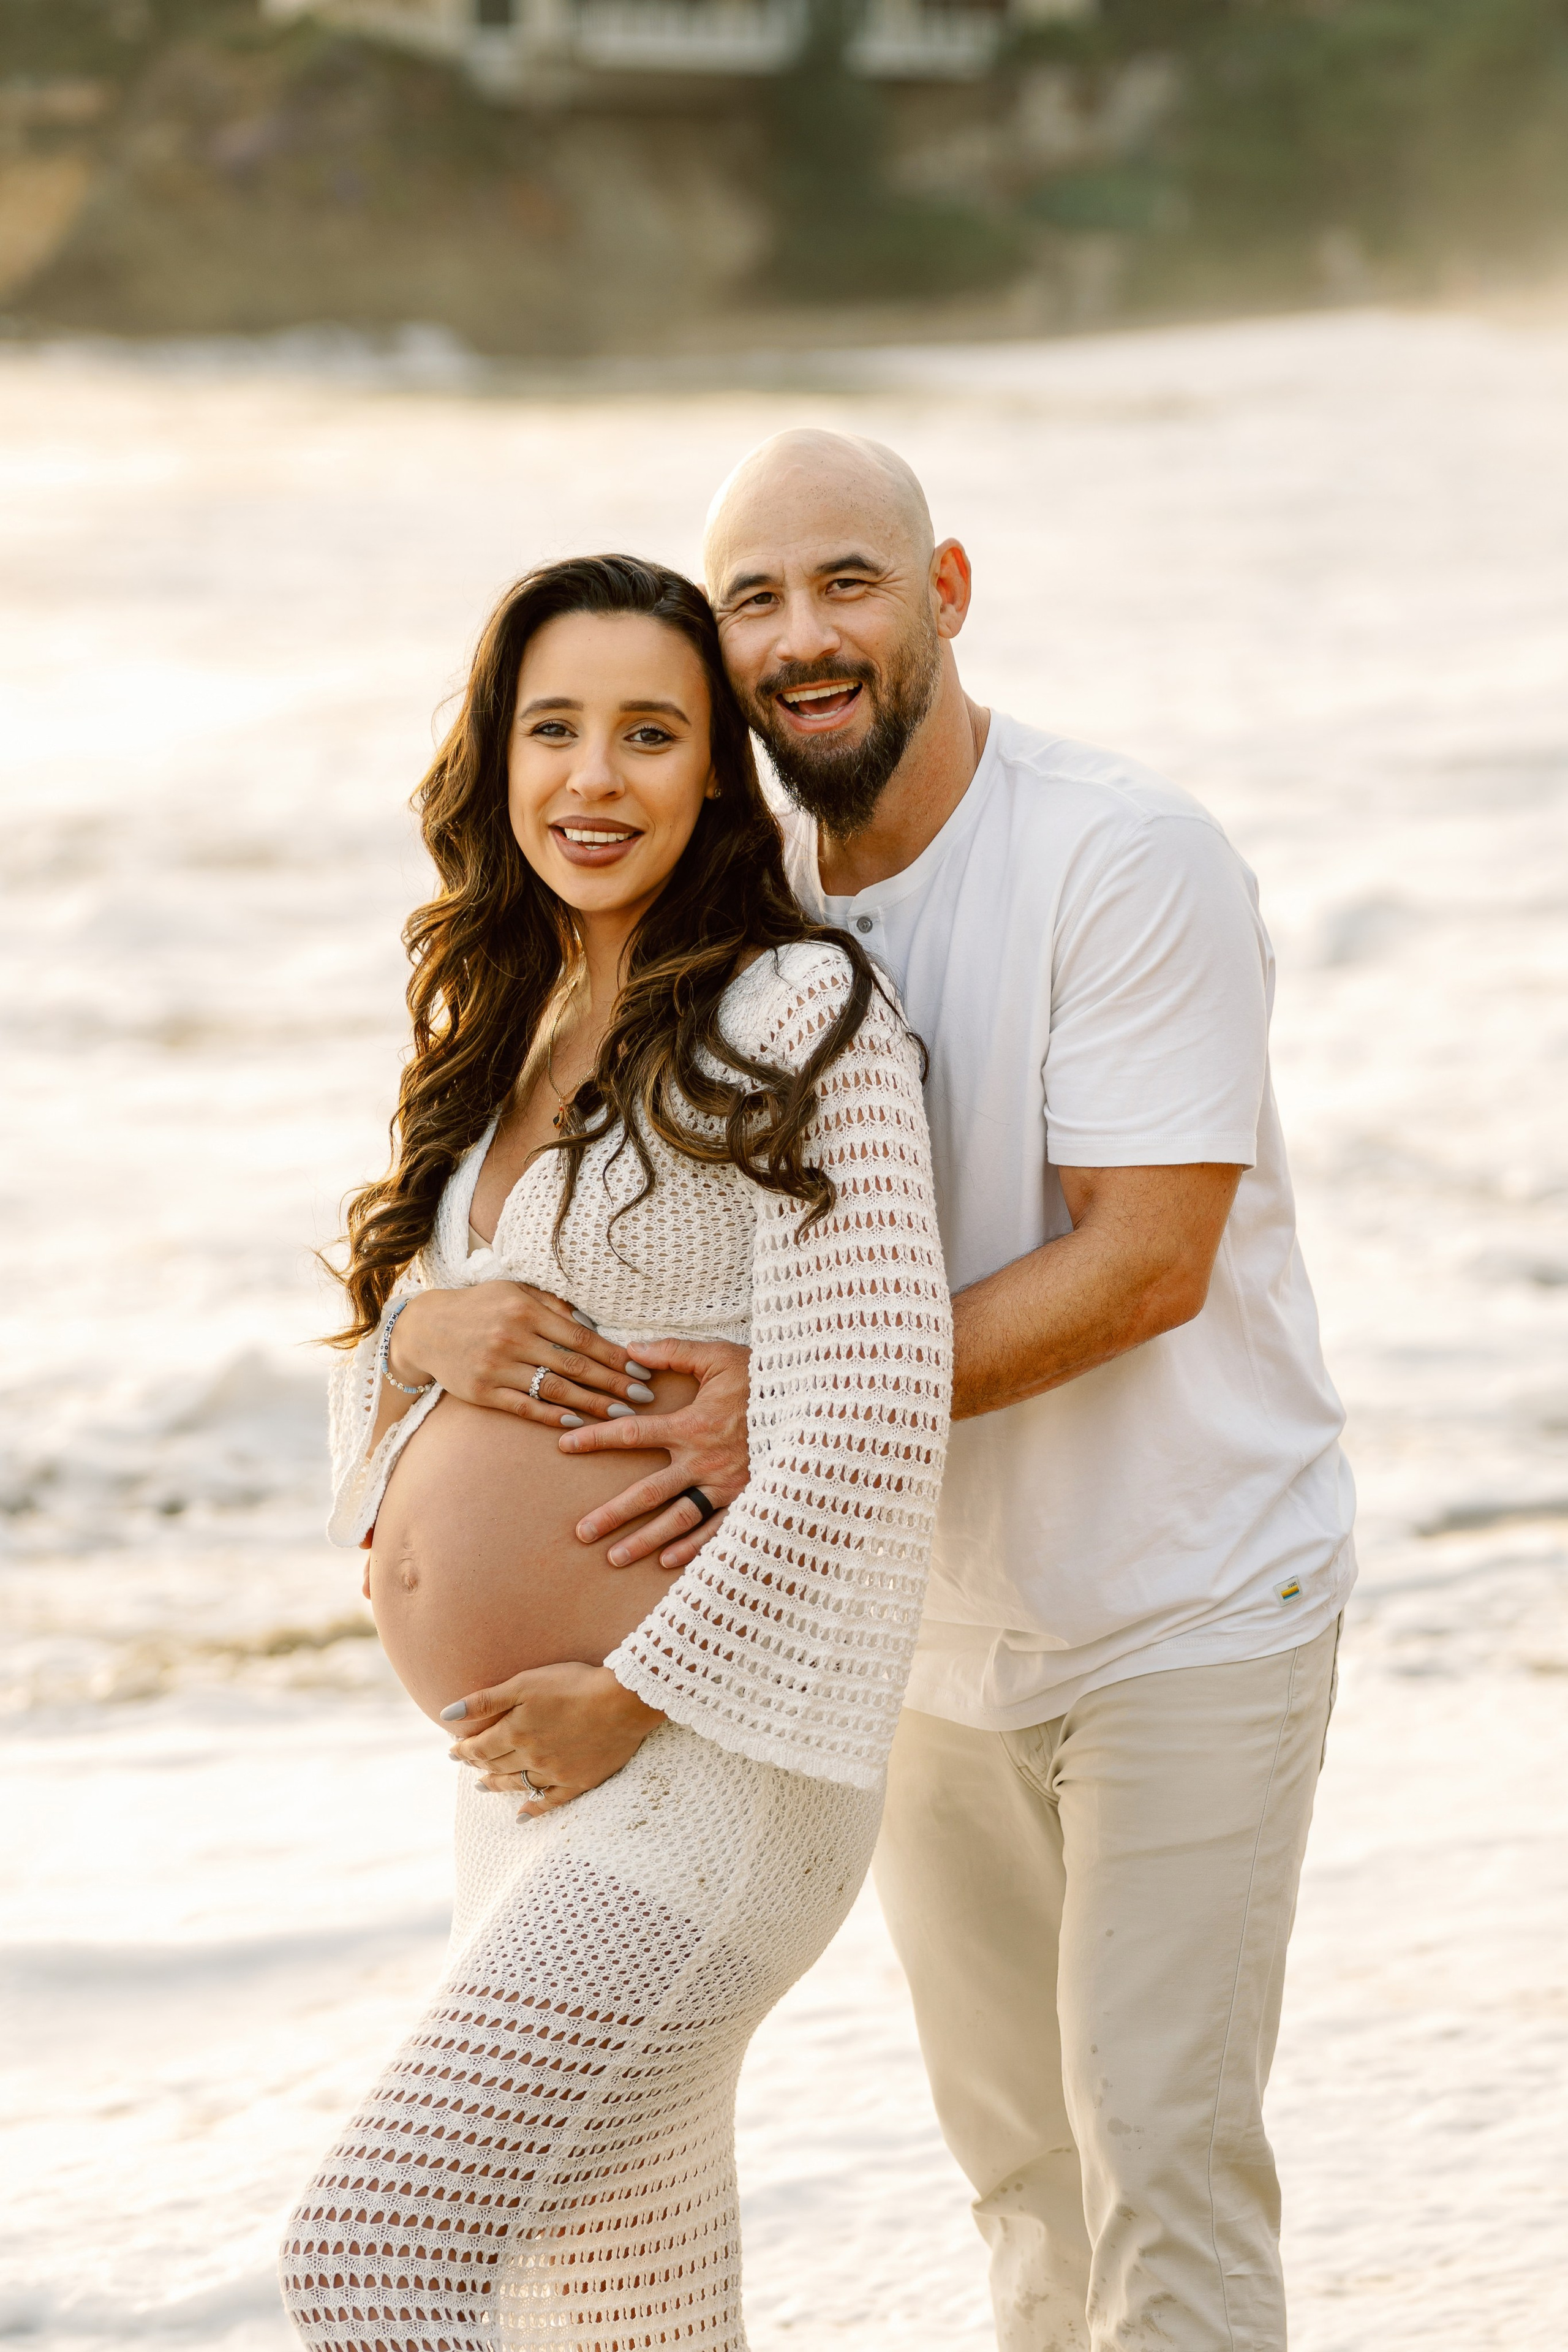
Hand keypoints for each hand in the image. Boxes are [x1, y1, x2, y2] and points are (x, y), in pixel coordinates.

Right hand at [389, 1281, 656, 1427]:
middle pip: (575, 1366)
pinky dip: (553, 1416)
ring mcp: (497, 1367)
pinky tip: (579, 1422)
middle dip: (615, 1383)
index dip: (614, 1355)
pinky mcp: (483, 1392)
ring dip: (593, 1404)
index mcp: (526, 1310)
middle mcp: (513, 1338)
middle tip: (645, 1396)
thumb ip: (553, 1305)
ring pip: (555, 1390)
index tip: (641, 1368)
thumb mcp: (514, 1292)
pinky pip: (525, 1407)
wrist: (424, 1328)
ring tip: (622, 1415)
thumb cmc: (479, 1307)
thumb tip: (592, 1325)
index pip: (581, 1337)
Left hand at [444, 1662, 664, 1817]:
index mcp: (516, 1732)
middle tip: (466, 1764)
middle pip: (496, 1765)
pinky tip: (522, 1817)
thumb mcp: (525, 1682)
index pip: (480, 1746)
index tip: (452, 1750)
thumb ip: (486, 1700)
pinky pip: (550, 1802)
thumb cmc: (574, 1684)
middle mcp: (531, 1757)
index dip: (463, 1749)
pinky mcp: (578, 1781)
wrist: (623, 1701)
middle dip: (477, 1764)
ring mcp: (555, 1773)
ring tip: (483, 1786)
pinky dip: (533, 1810)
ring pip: (518, 1784)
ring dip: (497, 1785)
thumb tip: (446, 1715)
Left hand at [557, 1336, 750, 1568]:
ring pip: (677, 1520)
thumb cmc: (766, 1377)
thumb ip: (673, 1352)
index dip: (594, 1437)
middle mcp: (703, 1462)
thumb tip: (630, 1349)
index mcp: (691, 1425)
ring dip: (645, 1541)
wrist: (816, 1404)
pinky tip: (667, 1562)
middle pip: (648, 1493)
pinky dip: (693, 1548)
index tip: (564, 1445)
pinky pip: (716, 1530)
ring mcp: (726, 1486)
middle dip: (612, 1514)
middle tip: (581, 1533)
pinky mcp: (748, 1500)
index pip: (631, 1434)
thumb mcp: (720, 1356)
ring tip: (614, 1557)